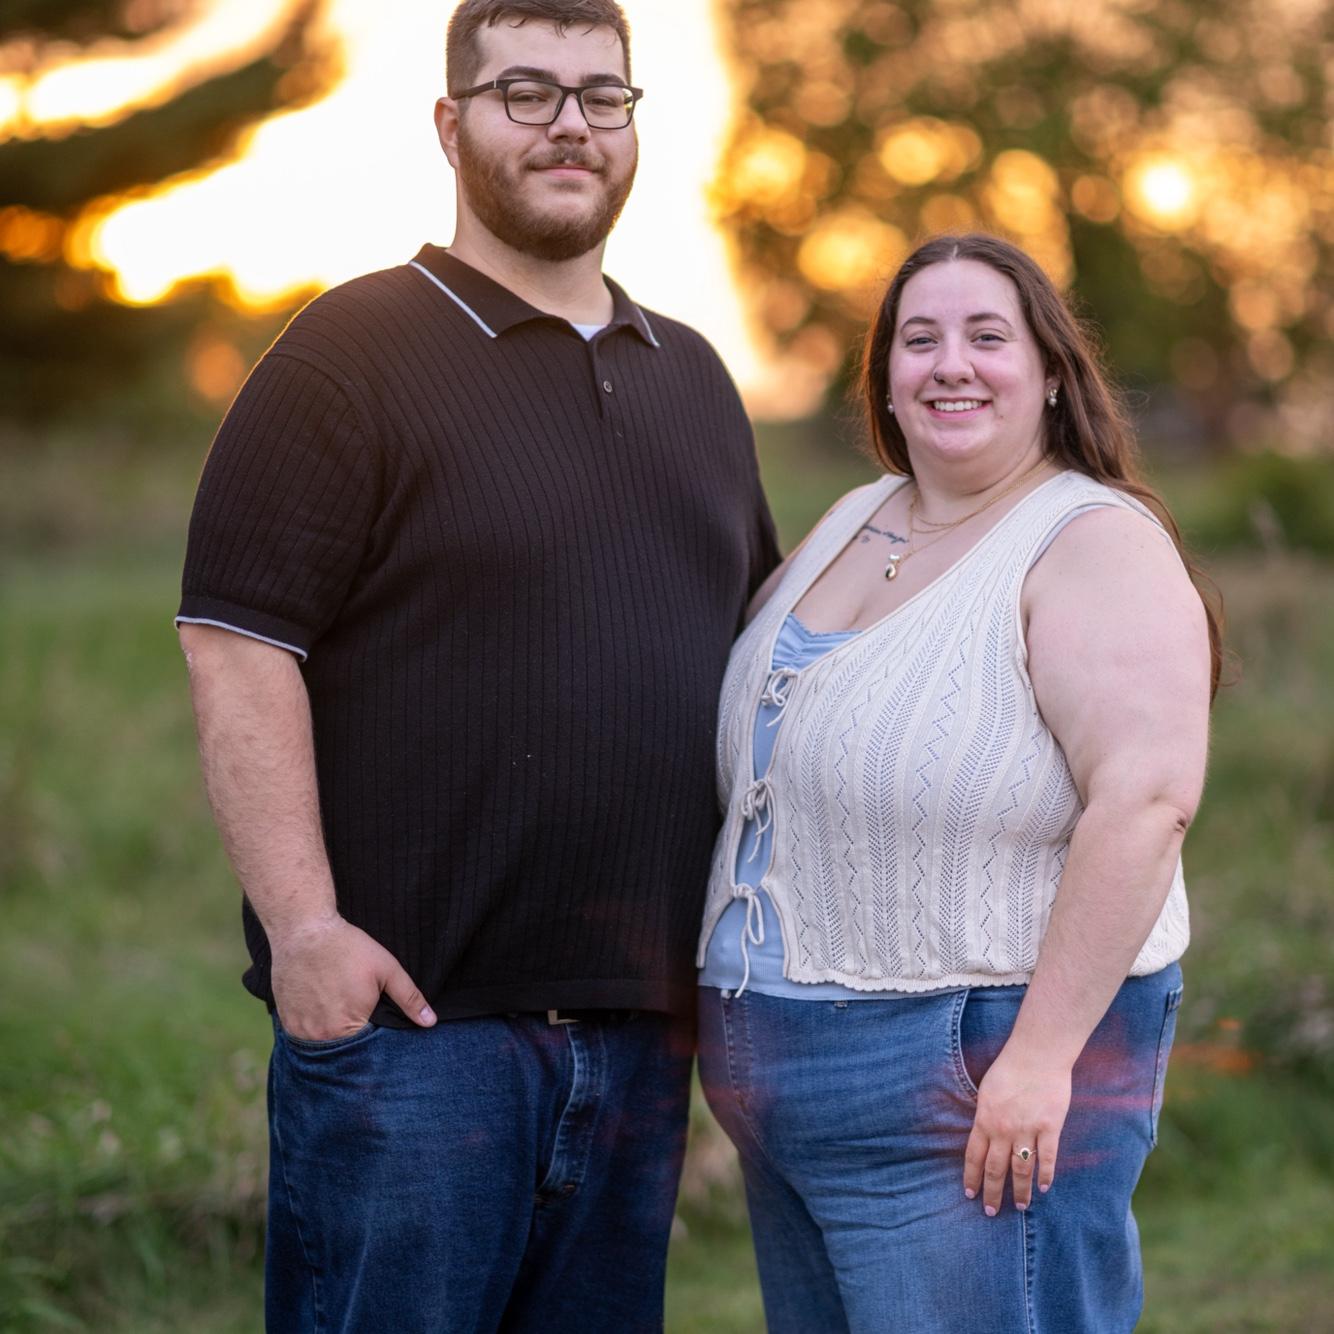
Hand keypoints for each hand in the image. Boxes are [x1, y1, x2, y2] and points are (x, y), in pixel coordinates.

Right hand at [270, 913, 436, 1040]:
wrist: (305, 931)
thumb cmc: (349, 948)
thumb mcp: (387, 969)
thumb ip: (410, 998)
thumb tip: (430, 1023)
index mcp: (348, 1028)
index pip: (366, 1053)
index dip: (375, 1044)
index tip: (377, 1030)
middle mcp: (320, 1036)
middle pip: (343, 1053)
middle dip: (354, 1044)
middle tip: (358, 1017)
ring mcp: (300, 1030)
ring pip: (322, 1046)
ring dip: (332, 1038)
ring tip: (340, 1014)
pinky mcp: (285, 1021)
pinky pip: (303, 1037)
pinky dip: (314, 1030)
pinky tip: (322, 1012)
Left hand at [963, 1046, 1071, 1214]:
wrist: (1037, 1054)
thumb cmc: (1009, 1068)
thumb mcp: (986, 1090)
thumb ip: (983, 1115)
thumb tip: (979, 1134)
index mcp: (985, 1119)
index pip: (974, 1156)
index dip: (971, 1177)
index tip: (969, 1194)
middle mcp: (1003, 1129)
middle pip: (995, 1169)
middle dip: (991, 1193)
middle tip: (990, 1212)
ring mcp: (1027, 1130)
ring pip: (1021, 1170)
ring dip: (1019, 1191)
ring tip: (1019, 1206)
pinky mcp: (1050, 1128)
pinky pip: (1047, 1158)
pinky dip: (1045, 1175)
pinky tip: (1044, 1188)